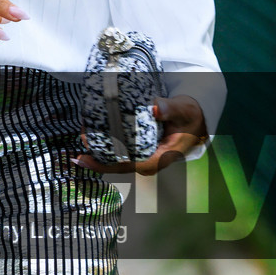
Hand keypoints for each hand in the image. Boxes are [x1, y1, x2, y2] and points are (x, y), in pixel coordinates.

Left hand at [73, 92, 208, 176]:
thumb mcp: (184, 111)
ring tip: (82, 133)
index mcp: (157, 159)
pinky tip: (93, 132)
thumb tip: (154, 108)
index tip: (84, 157)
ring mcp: (143, 158)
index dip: (102, 163)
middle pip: (115, 164)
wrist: (195, 120)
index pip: (125, 166)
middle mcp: (147, 163)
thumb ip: (170, 109)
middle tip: (80, 137)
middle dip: (94, 155)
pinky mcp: (139, 152)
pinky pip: (119, 151)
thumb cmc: (189, 117)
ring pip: (116, 158)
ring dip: (98, 148)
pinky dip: (106, 143)